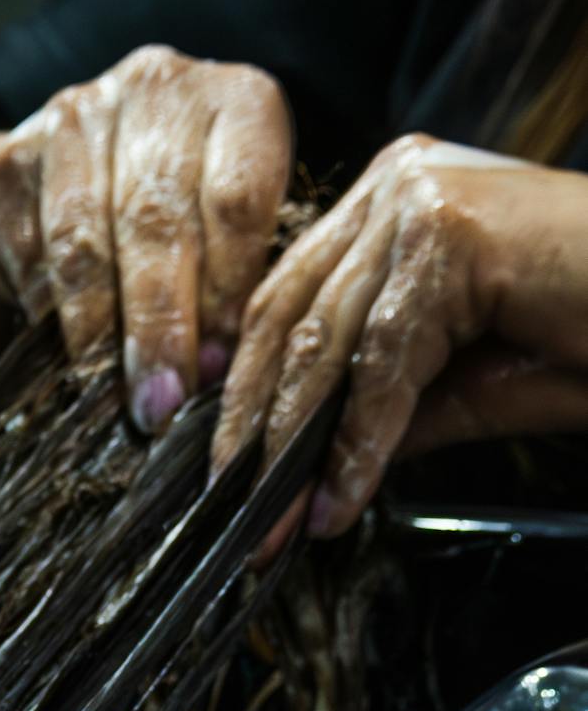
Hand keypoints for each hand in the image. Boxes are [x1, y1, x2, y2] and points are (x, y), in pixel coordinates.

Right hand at [0, 43, 291, 430]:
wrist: (82, 175)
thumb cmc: (187, 215)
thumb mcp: (235, 231)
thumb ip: (238, 281)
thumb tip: (216, 370)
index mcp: (236, 99)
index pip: (237, 196)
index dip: (228, 289)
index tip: (220, 364)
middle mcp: (157, 88)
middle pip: (157, 219)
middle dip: (160, 325)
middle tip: (164, 400)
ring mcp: (77, 116)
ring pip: (85, 239)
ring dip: (100, 331)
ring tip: (114, 396)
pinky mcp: (12, 160)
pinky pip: (30, 252)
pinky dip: (50, 316)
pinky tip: (71, 361)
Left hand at [210, 137, 587, 540]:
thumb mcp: (477, 385)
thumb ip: (394, 410)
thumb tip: (317, 460)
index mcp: (399, 202)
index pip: (295, 304)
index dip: (254, 397)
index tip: (233, 476)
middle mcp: (401, 185)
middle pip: (293, 320)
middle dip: (257, 431)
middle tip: (240, 518)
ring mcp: (422, 198)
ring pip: (328, 343)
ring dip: (295, 449)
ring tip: (279, 525)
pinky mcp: (452, 234)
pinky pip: (383, 360)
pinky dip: (357, 441)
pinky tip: (341, 499)